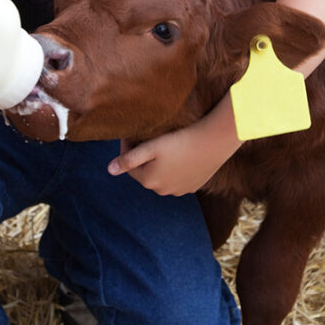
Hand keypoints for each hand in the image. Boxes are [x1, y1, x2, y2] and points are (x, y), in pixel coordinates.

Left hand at [108, 99, 241, 195]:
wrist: (214, 142)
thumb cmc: (181, 140)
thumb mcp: (152, 147)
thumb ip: (129, 159)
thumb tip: (109, 170)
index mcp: (149, 181)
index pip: (129, 166)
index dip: (127, 148)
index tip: (130, 134)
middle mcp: (162, 190)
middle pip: (145, 172)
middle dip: (142, 158)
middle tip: (146, 138)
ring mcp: (179, 190)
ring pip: (162, 176)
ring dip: (159, 165)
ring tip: (163, 147)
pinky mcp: (193, 186)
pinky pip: (178, 178)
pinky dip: (174, 169)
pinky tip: (179, 155)